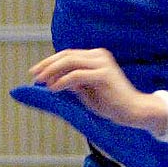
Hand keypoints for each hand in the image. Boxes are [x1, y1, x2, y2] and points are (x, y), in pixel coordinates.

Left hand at [28, 48, 165, 131]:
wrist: (133, 112)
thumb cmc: (111, 104)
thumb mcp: (86, 92)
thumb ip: (72, 83)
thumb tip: (52, 79)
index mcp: (96, 57)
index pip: (68, 54)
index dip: (50, 62)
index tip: (36, 72)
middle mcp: (99, 56)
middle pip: (67, 55)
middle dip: (47, 64)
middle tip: (34, 74)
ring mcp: (103, 63)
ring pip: (70, 62)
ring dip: (52, 71)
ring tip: (41, 81)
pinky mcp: (104, 74)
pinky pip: (77, 75)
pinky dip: (63, 81)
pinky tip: (54, 88)